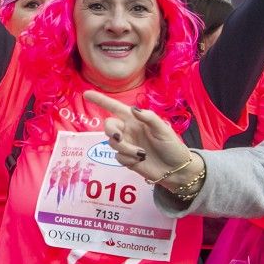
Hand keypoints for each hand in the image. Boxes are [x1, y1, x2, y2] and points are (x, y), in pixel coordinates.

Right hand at [84, 90, 200, 189]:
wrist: (176, 170)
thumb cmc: (172, 146)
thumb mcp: (163, 129)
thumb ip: (149, 118)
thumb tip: (133, 109)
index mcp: (136, 119)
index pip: (115, 107)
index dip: (100, 100)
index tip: (86, 94)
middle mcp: (129, 130)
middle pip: (109, 126)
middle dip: (111, 132)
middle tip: (119, 138)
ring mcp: (127, 145)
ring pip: (112, 144)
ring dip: (125, 149)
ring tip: (141, 154)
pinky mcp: (127, 159)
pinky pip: (118, 157)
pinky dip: (128, 159)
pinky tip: (140, 161)